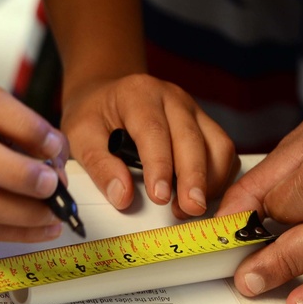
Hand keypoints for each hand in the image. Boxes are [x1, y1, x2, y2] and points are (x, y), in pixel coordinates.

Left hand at [62, 73, 237, 217]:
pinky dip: (218, 176)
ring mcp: (192, 110)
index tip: (159, 196)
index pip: (153, 131)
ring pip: (217, 144)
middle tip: (189, 209)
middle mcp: (171, 98)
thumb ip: (99, 165)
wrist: (106, 94)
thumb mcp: (80, 135)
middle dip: (193, 178)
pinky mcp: (204, 124)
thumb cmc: (95, 113)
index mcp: (138, 94)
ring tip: (190, 207)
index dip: (160, 166)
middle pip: (192, 138)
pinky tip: (202, 194)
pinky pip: (222, 150)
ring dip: (210, 179)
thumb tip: (122, 196)